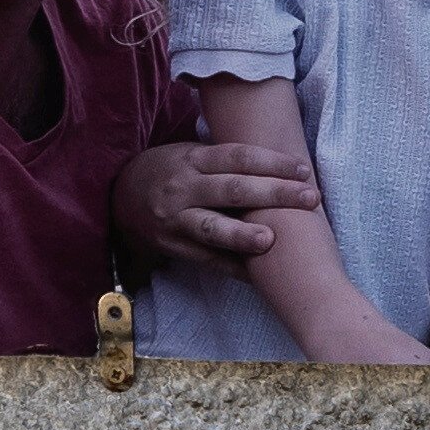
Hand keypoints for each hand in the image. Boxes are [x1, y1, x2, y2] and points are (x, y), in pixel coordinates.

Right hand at [115, 134, 317, 267]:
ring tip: (271, 240)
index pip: (238, 157)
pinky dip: (233, 267)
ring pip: (211, 227)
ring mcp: (174, 219)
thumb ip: (228, 160)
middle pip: (232, 190)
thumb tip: (283, 163)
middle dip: (275, 194)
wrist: (119, 196)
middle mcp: (183, 188)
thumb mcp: (191, 154)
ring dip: (242, 235)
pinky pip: (205, 259)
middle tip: (310, 198)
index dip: (273, 163)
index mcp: (193, 160)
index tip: (304, 170)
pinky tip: (259, 274)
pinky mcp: (171, 246)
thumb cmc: (170, 171)